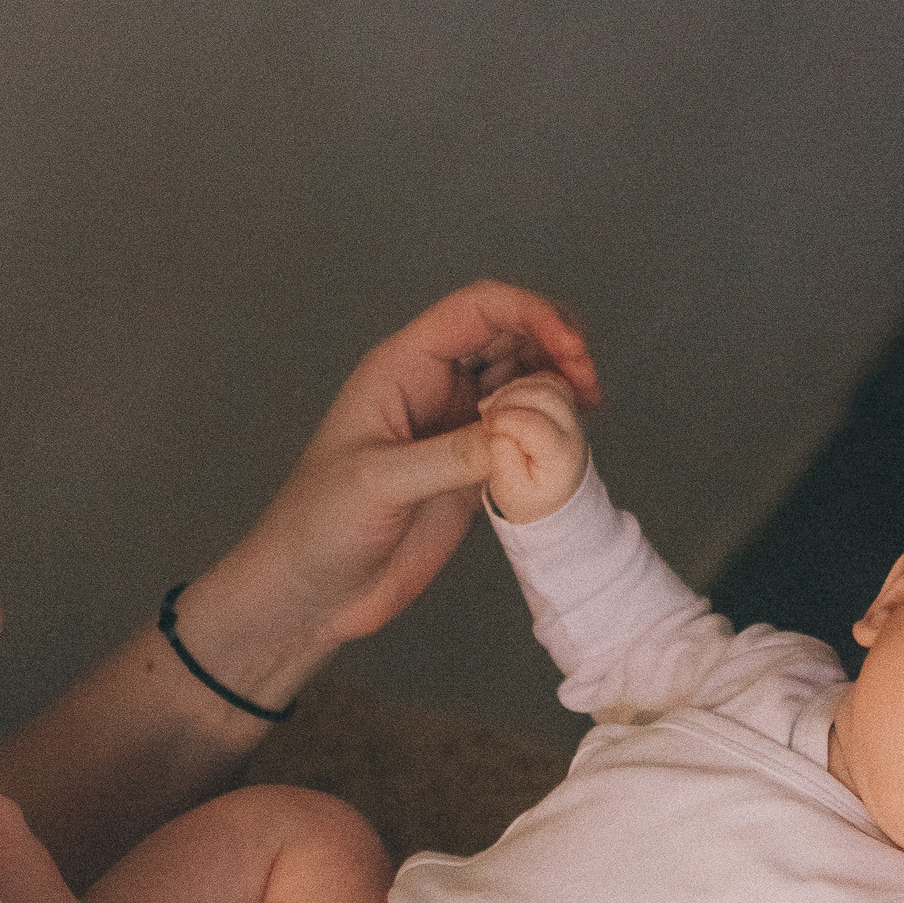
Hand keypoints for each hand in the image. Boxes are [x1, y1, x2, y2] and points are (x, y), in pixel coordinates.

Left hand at [214, 281, 599, 664]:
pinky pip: (523, 431)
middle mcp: (434, 386)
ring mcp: (456, 426)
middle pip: (510, 335)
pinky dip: (552, 429)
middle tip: (590, 385)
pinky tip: (569, 442)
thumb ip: (451, 456)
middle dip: (557, 345)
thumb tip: (517, 434)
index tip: (571, 349)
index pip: (477, 310)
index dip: (530, 314)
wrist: (313, 592)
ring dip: (559, 385)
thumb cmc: (319, 527)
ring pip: (523, 380)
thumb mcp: (380, 484)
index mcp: (403, 368)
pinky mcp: (473, 469)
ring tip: (585, 412)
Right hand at [480, 372, 589, 523]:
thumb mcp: (508, 488)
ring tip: (494, 407)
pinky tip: (507, 400)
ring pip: (547, 384)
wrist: (553, 498)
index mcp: (561, 457)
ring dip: (515, 389)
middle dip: (509, 398)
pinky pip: (547, 381)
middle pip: (545, 396)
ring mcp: (571, 416)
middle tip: (487, 414)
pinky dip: (524, 384)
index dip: (505, 420)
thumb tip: (500, 425)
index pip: (535, 425)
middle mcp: (573, 432)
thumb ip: (502, 456)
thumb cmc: (530, 496)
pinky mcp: (564, 405)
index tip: (488, 427)